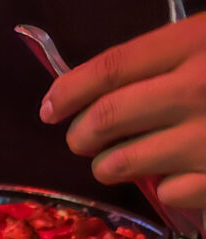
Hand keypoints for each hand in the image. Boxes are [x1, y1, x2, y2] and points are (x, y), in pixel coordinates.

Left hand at [39, 13, 205, 209]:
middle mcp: (198, 90)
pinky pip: (165, 192)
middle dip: (80, 136)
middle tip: (80, 141)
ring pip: (122, 164)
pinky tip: (178, 175)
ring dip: (108, 167)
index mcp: (198, 44)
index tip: (49, 108)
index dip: (68, 90)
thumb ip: (168, 64)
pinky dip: (163, 188)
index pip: (110, 69)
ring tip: (115, 163)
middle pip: (105, 119)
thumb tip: (101, 94)